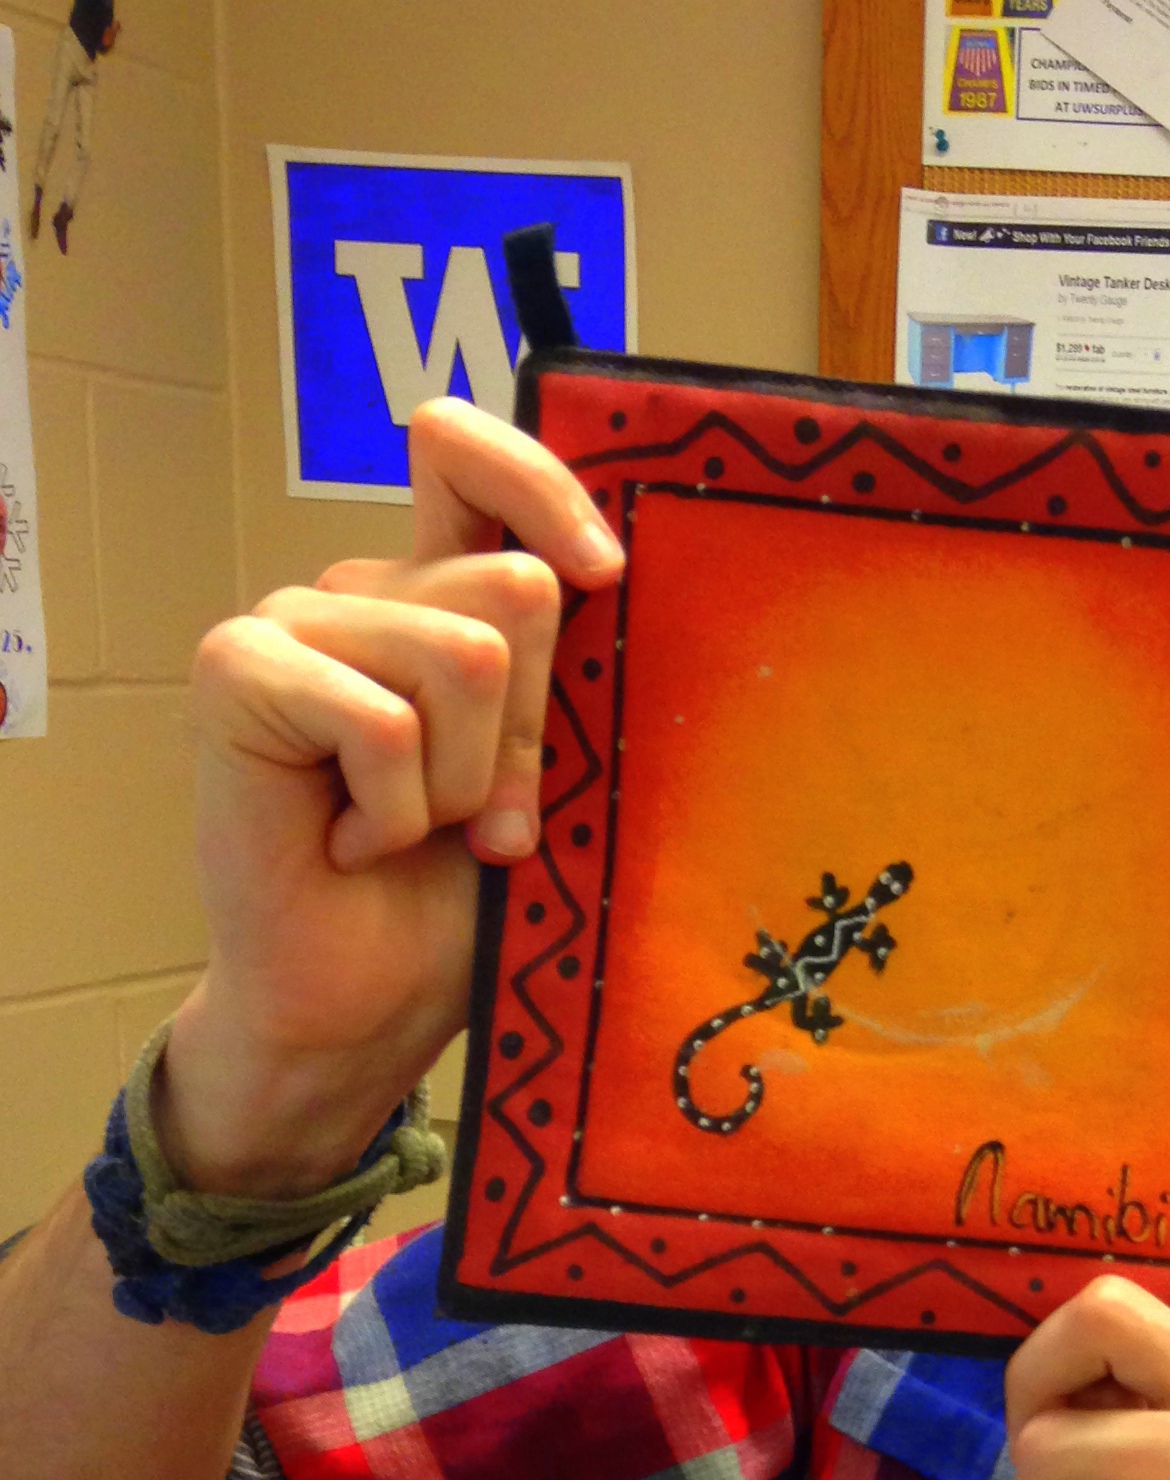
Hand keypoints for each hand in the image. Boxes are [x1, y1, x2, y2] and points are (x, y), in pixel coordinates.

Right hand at [168, 400, 622, 1194]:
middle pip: (515, 590)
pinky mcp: (239, 671)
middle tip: (484, 817)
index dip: (545, 489)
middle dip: (527, 730)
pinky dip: (394, 812)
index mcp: (443, 596)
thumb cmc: (463, 896)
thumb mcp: (551, 777)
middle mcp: (368, 592)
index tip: (605, 575)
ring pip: (462, 658)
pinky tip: (352, 843)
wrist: (370, 1000)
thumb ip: (563, 678)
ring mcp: (296, 624)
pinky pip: (382, 722)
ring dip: (462, 785)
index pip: (477, 465)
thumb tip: (594, 576)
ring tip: (411, 832)